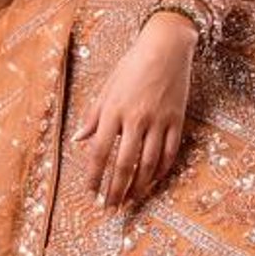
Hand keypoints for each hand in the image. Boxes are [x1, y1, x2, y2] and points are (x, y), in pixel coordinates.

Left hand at [75, 11, 197, 208]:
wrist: (166, 47)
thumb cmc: (132, 65)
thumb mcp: (107, 87)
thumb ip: (93, 116)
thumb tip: (77, 140)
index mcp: (113, 110)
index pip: (99, 152)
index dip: (94, 176)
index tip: (91, 193)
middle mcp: (135, 119)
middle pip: (123, 165)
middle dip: (114, 190)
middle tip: (110, 208)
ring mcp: (158, 122)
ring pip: (148, 165)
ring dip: (137, 187)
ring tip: (130, 201)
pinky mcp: (176, 121)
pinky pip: (169, 154)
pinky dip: (160, 172)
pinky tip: (152, 183)